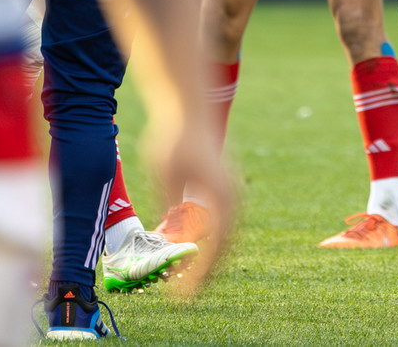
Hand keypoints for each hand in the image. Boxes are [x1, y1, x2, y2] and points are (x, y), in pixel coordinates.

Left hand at [143, 119, 234, 296]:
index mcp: (220, 197)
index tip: (184, 291)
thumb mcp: (164, 178)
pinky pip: (224, 220)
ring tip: (190, 272)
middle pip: (225, 245)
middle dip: (207, 270)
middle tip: (187, 290)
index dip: (199, 273)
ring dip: (211, 255)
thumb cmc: (174, 139)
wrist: (189, 107)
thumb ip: (168, 209)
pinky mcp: (227, 184)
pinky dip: (212, 238)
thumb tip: (169, 241)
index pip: (214, 247)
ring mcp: (233, 189)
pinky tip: (194, 243)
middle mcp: (232, 195)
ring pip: (227, 234)